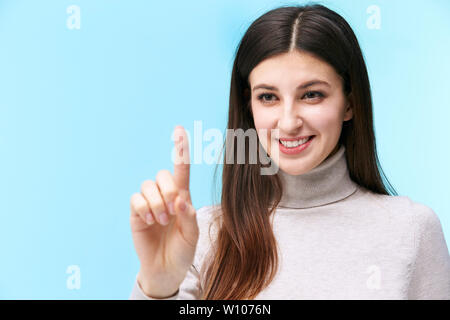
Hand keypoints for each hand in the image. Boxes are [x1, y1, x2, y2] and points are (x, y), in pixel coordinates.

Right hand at [130, 125, 198, 297]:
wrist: (166, 269)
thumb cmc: (182, 250)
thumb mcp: (192, 235)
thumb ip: (189, 216)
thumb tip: (179, 199)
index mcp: (183, 197)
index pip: (181, 169)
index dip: (180, 150)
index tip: (179, 130)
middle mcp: (165, 196)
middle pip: (162, 174)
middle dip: (168, 190)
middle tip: (172, 212)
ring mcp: (149, 203)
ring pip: (148, 185)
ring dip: (156, 202)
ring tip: (161, 220)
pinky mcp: (136, 213)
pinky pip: (135, 199)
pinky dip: (143, 208)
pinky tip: (148, 221)